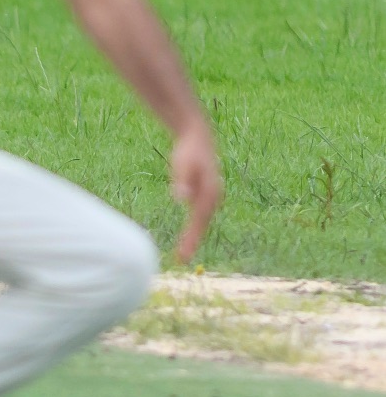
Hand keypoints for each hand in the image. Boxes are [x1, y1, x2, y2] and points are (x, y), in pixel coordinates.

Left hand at [168, 123, 223, 263]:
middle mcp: (214, 198)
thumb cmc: (188, 151)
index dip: (192, 238)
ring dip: (194, 236)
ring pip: (202, 221)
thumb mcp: (182, 164)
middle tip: (182, 259)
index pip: (199, 222)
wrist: (197, 137)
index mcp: (210, 194)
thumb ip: (182, 181)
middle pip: (202, 224)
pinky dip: (194, 226)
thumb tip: (182, 198)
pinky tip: (189, 235)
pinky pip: (200, 214)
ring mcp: (211, 196)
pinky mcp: (205, 193)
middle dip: (193, 241)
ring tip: (184, 252)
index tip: (184, 254)